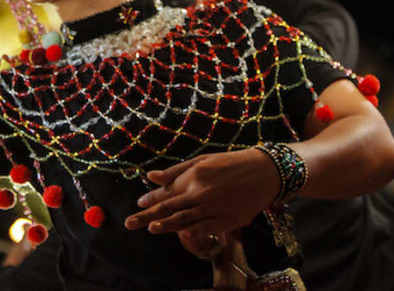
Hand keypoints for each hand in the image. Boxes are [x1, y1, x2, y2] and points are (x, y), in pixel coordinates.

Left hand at [124, 149, 279, 235]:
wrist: (263, 172)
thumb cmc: (230, 163)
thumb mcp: (201, 161)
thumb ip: (176, 171)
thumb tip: (151, 176)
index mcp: (195, 177)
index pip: (166, 192)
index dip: (150, 199)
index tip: (138, 203)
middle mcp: (202, 194)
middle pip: (170, 208)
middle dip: (148, 216)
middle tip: (130, 222)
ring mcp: (215, 209)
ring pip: (184, 221)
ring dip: (165, 226)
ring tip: (150, 229)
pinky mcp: (228, 221)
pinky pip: (205, 229)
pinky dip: (191, 232)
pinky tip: (180, 233)